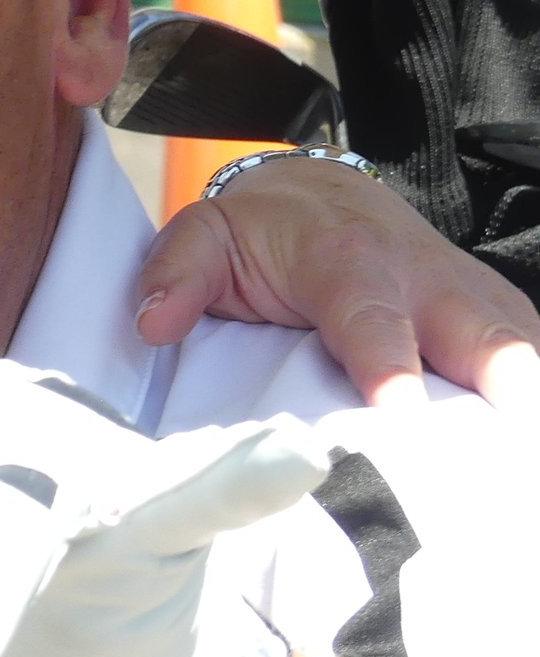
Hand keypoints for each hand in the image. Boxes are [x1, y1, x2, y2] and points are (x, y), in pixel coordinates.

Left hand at [139, 152, 539, 410]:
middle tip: (514, 435)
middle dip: (508, 379)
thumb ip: (176, 275)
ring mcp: (466, 294)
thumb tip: (155, 323)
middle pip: (481, 331)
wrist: (319, 195)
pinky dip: (528, 394)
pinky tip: (522, 445)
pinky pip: (527, 349)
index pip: (371, 318)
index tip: (399, 409)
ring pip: (518, 341)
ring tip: (524, 461)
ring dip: (528, 393)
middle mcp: (422, 276)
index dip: (388, 362)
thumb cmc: (261, 232)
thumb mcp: (204, 236)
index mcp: (347, 262)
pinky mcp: (491, 312)